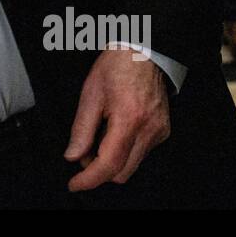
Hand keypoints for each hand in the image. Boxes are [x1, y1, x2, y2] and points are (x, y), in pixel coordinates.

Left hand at [65, 48, 170, 191]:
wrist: (143, 52)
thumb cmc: (116, 67)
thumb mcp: (90, 94)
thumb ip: (81, 129)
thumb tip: (72, 156)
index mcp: (129, 118)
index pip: (108, 164)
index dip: (89, 179)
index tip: (75, 184)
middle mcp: (149, 129)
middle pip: (121, 172)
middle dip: (98, 169)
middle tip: (83, 151)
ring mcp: (159, 131)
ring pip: (131, 165)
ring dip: (111, 161)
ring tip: (99, 136)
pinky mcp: (163, 131)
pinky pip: (141, 153)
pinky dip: (124, 151)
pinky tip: (115, 132)